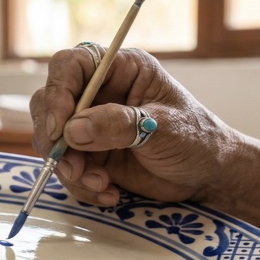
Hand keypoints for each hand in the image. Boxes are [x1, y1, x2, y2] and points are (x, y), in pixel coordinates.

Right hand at [30, 46, 238, 205]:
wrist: (210, 173)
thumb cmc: (197, 139)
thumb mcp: (165, 128)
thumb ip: (120, 125)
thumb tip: (72, 130)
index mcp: (123, 69)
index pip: (71, 65)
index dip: (58, 91)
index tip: (59, 126)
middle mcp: (101, 92)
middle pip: (50, 102)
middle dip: (55, 137)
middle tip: (71, 165)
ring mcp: (92, 124)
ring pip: (54, 139)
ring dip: (69, 167)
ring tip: (100, 184)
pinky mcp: (92, 153)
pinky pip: (68, 167)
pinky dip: (81, 184)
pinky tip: (109, 194)